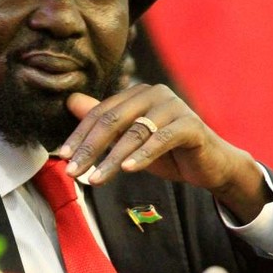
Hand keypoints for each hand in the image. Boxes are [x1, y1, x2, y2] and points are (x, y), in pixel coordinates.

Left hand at [57, 84, 272, 222]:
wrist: (210, 165)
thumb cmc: (165, 152)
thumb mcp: (129, 140)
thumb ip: (104, 123)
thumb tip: (70, 102)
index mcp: (136, 93)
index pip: (100, 112)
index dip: (79, 135)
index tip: (62, 157)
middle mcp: (153, 93)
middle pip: (113, 119)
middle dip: (90, 148)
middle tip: (73, 171)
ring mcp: (174, 106)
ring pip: (135, 132)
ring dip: (112, 159)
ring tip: (95, 180)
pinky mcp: (191, 125)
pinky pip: (161, 139)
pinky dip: (143, 155)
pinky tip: (127, 170)